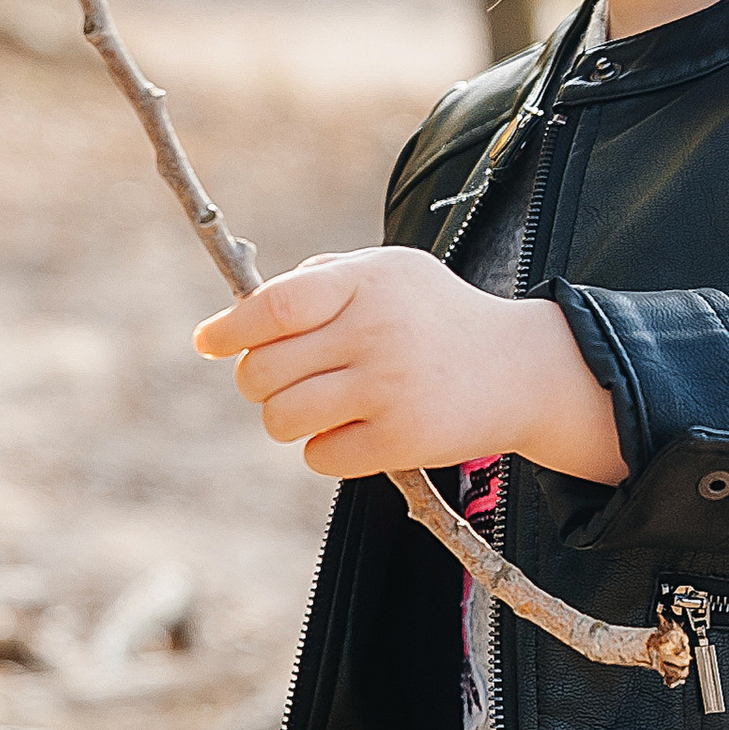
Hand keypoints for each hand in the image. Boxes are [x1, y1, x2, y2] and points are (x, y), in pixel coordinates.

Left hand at [196, 248, 626, 484]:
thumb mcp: (390, 272)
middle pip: (263, 370)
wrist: (520, 369)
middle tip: (273, 383)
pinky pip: (320, 457)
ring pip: (282, 419)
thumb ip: (323, 279)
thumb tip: (241, 314)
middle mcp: (375, 332)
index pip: (273, 307)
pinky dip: (322, 451)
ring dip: (282, 421)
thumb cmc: (438, 316)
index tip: (208, 342)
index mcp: (366, 282)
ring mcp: (388, 388)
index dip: (229, 328)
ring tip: (309, 411)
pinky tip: (347, 435)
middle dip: (254, 382)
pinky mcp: (402, 439)